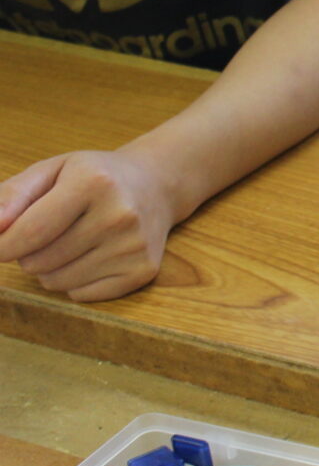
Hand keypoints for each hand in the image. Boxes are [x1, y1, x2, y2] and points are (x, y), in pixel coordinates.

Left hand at [0, 149, 179, 300]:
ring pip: (56, 282)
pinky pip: (81, 295)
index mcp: (94, 182)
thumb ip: (13, 195)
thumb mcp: (53, 170)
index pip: (29, 233)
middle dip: (29, 252)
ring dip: (51, 268)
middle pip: (39, 261)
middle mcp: (119, 215)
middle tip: (48, 232)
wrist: (156, 185)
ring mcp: (134, 246)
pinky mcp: (143, 270)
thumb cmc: (94, 178)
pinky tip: (92, 256)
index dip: (1, 245)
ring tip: (70, 243)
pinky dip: (75, 281)